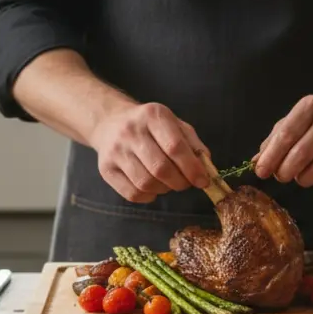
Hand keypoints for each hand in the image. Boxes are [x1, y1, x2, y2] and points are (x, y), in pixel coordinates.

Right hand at [87, 103, 211, 203]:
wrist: (110, 123)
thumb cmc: (150, 127)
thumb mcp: (174, 125)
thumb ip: (193, 145)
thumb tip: (206, 169)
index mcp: (153, 116)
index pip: (175, 147)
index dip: (192, 168)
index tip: (203, 181)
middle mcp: (131, 131)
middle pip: (160, 168)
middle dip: (180, 182)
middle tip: (186, 183)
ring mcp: (116, 151)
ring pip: (146, 183)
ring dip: (164, 189)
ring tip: (168, 183)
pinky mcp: (106, 169)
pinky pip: (132, 194)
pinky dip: (148, 196)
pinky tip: (152, 188)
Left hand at [254, 95, 312, 193]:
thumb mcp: (297, 120)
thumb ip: (275, 139)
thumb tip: (257, 162)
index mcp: (310, 107)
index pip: (286, 135)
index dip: (271, 157)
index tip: (261, 172)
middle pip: (301, 156)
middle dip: (285, 172)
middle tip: (282, 176)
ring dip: (303, 180)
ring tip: (302, 175)